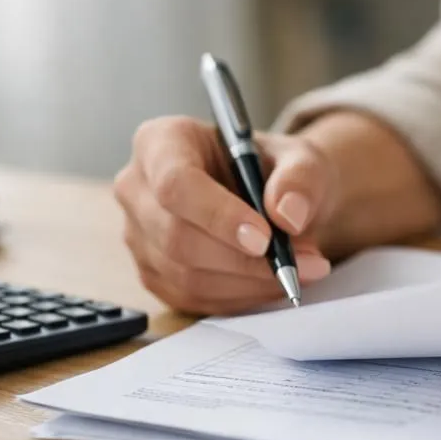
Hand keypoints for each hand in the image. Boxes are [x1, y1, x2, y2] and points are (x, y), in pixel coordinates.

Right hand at [114, 116, 334, 314]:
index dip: (218, 215)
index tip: (265, 238)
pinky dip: (240, 297)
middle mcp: (138, 187)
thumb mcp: (302, 159)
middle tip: (298, 262)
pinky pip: (192, 298)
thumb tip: (288, 214)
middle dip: (243, 259)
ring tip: (296, 270)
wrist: (273, 199)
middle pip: (177, 236)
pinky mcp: (153, 273)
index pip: (175, 183)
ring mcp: (139, 235)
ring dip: (248, 281)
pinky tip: (271, 282)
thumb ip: (300, 178)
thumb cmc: (277, 170)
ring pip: (185, 275)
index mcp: (161, 142)